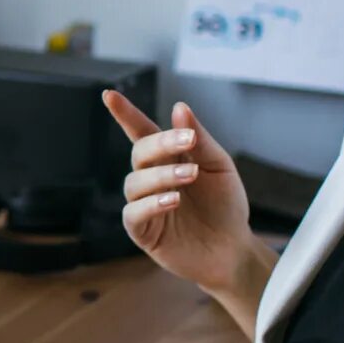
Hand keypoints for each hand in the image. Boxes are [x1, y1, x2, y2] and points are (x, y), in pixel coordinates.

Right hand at [102, 92, 256, 294]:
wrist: (233, 247)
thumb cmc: (225, 204)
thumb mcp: (218, 165)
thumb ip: (198, 139)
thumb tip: (179, 107)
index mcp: (167, 157)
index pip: (141, 131)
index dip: (124, 114)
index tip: (110, 95)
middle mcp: (151, 178)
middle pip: (139, 153)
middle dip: (160, 144)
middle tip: (188, 142)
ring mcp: (144, 204)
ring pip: (134, 182)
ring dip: (161, 176)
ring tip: (189, 177)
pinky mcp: (143, 231)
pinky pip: (133, 214)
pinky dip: (150, 204)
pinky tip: (172, 201)